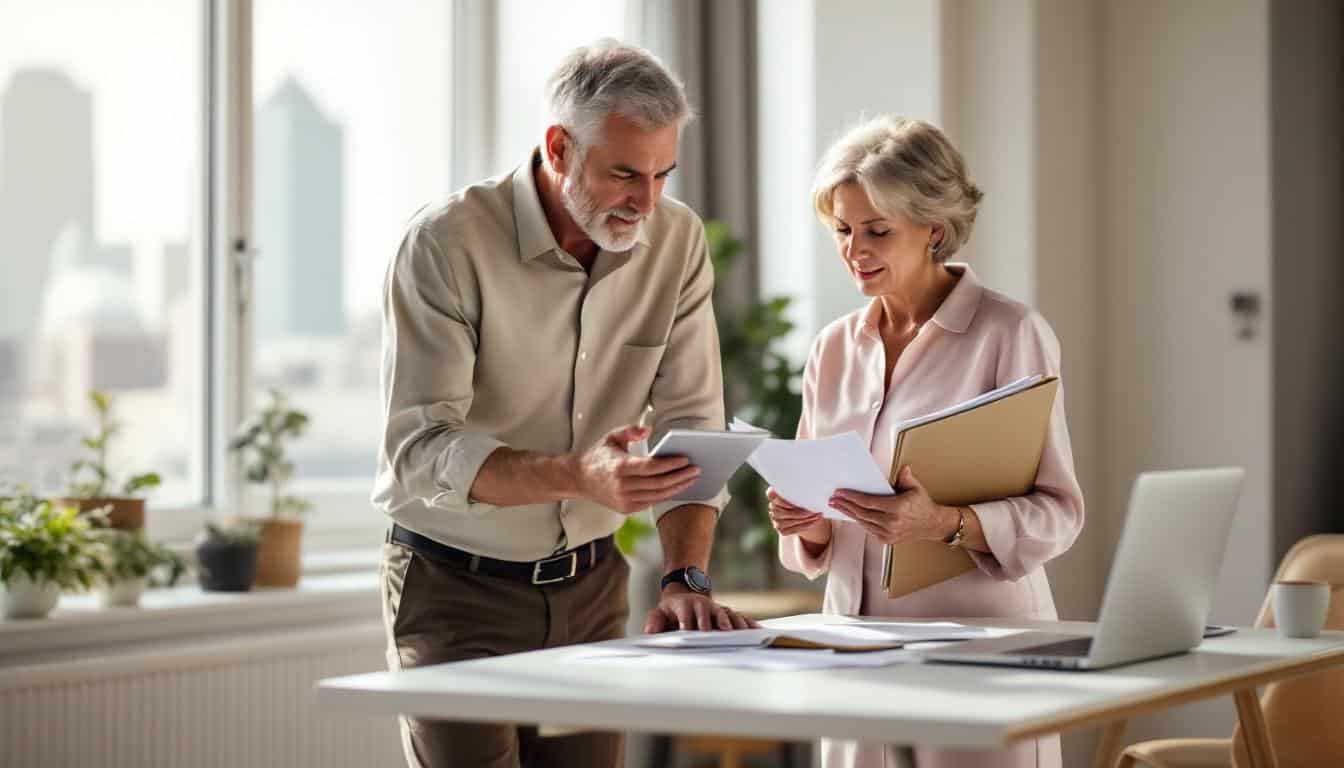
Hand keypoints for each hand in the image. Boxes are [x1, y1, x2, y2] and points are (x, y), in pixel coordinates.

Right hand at [575, 425, 700, 513]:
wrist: (579, 479)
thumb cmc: (599, 455)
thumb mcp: (612, 436)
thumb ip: (631, 430)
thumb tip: (649, 430)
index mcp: (619, 467)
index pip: (650, 467)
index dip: (670, 464)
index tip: (686, 459)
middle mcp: (621, 486)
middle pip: (658, 484)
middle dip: (680, 477)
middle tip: (696, 469)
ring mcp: (624, 500)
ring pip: (657, 496)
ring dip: (677, 487)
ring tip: (691, 478)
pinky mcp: (626, 509)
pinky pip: (651, 502)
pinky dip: (666, 494)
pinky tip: (677, 486)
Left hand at [643, 585, 760, 631]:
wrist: (686, 594)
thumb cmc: (672, 610)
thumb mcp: (659, 612)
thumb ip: (654, 622)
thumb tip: (649, 633)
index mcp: (685, 606)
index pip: (685, 614)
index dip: (687, 622)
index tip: (688, 631)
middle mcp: (702, 605)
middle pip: (708, 612)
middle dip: (711, 621)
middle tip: (716, 631)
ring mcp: (715, 609)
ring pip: (725, 613)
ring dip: (732, 622)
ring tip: (738, 631)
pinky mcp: (725, 613)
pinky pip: (738, 617)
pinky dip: (747, 622)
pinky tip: (756, 630)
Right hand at [766, 487, 831, 546]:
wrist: (804, 511)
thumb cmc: (803, 496)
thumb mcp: (801, 490)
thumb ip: (802, 489)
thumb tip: (815, 487)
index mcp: (774, 494)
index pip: (771, 495)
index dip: (780, 498)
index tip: (794, 499)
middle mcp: (772, 508)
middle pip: (783, 511)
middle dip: (800, 512)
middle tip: (814, 510)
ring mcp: (775, 520)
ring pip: (790, 521)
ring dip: (807, 519)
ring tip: (818, 515)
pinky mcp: (782, 530)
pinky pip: (794, 529)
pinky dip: (806, 525)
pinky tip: (815, 521)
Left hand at [828, 466, 957, 545]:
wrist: (932, 524)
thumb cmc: (922, 505)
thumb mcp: (916, 487)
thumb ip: (906, 477)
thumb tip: (903, 469)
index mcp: (897, 508)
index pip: (868, 502)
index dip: (852, 497)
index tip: (840, 493)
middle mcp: (892, 523)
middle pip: (862, 513)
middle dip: (845, 505)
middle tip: (833, 499)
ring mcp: (889, 533)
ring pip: (863, 522)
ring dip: (849, 514)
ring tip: (837, 506)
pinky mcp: (887, 540)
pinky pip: (868, 529)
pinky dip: (859, 521)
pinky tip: (851, 514)